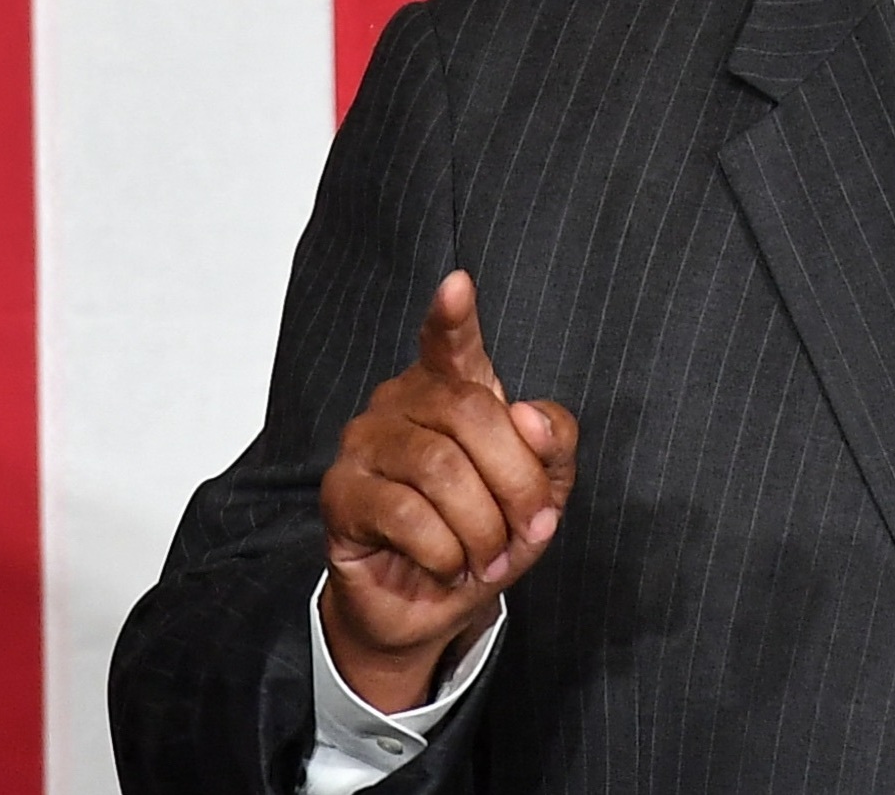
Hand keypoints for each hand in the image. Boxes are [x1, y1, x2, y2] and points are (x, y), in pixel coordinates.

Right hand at [316, 271, 579, 713]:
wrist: (432, 608)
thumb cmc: (485, 536)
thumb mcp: (541, 493)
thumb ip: (554, 446)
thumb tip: (530, 418)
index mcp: (451, 389)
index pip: (450, 343)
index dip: (454, 316)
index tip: (458, 286)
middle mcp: (400, 401)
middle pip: (471, 414)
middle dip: (516, 482)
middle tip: (528, 528)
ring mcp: (364, 443)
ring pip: (440, 467)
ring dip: (481, 527)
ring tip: (486, 557)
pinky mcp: (340, 493)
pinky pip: (406, 513)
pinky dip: (444, 551)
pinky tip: (447, 565)